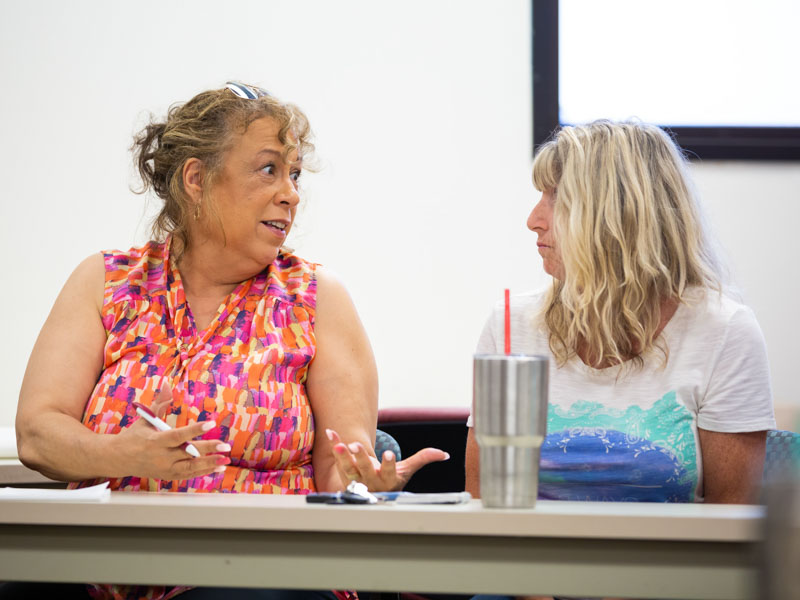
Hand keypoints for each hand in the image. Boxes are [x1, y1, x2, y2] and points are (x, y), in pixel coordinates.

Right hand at [116, 383, 230, 479]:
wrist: (117, 459)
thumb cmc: (133, 436)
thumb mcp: (145, 418)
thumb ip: (160, 402)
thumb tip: (167, 383)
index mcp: (155, 440)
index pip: (178, 435)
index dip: (195, 429)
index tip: (211, 423)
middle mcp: (161, 457)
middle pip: (188, 453)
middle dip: (208, 450)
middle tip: (225, 446)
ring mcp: (165, 468)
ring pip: (190, 468)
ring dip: (210, 464)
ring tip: (226, 459)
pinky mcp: (168, 476)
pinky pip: (188, 475)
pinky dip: (204, 472)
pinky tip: (218, 466)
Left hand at [326, 428, 448, 491]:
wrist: (370, 493)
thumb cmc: (390, 479)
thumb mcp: (407, 471)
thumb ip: (422, 459)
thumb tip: (444, 454)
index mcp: (387, 480)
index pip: (389, 473)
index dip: (389, 464)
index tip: (389, 454)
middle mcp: (370, 481)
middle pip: (365, 470)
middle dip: (361, 458)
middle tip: (356, 446)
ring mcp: (354, 478)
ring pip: (348, 468)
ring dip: (343, 456)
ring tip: (340, 445)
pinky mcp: (343, 471)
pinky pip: (337, 458)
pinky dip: (334, 444)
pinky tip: (330, 433)